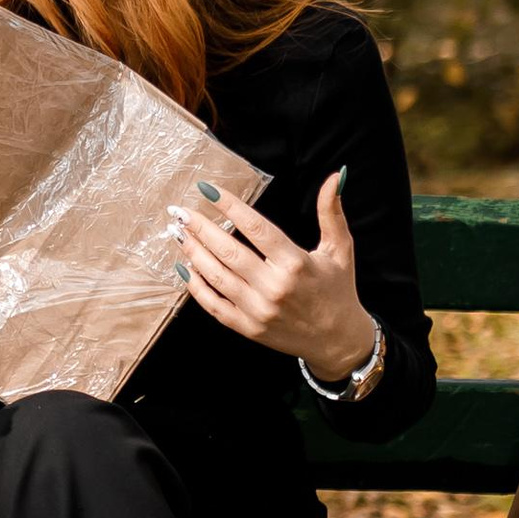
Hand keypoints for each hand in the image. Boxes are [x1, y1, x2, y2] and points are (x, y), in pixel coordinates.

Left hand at [176, 171, 374, 378]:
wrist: (337, 340)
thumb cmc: (337, 290)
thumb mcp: (340, 249)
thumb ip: (331, 212)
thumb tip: (334, 177)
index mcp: (295, 263)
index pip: (255, 227)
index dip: (229, 206)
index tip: (207, 190)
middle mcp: (274, 287)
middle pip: (228, 251)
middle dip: (200, 228)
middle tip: (180, 211)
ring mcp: (258, 310)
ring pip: (216, 277)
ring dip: (193, 252)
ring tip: (178, 233)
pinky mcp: (248, 328)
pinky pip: (214, 305)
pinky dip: (196, 287)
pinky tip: (184, 268)